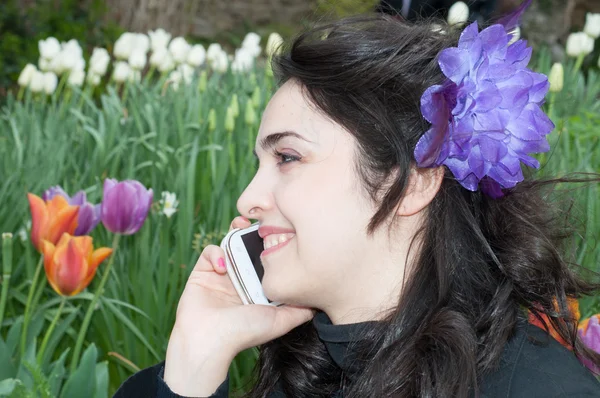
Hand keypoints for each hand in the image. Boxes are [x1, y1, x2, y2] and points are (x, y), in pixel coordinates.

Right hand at [164, 216, 314, 394]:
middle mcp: (241, 279)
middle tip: (259, 222)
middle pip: (250, 247)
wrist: (209, 341)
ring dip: (236, 232)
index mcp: (258, 287)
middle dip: (254, 231)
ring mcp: (222, 274)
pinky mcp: (203, 272)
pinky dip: (216, 253)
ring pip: (230, 244)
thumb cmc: (244, 333)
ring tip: (241, 227)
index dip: (273, 245)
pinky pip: (210, 252)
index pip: (268, 260)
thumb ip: (300, 311)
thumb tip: (318, 302)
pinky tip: (222, 265)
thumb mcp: (281, 321)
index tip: (279, 232)